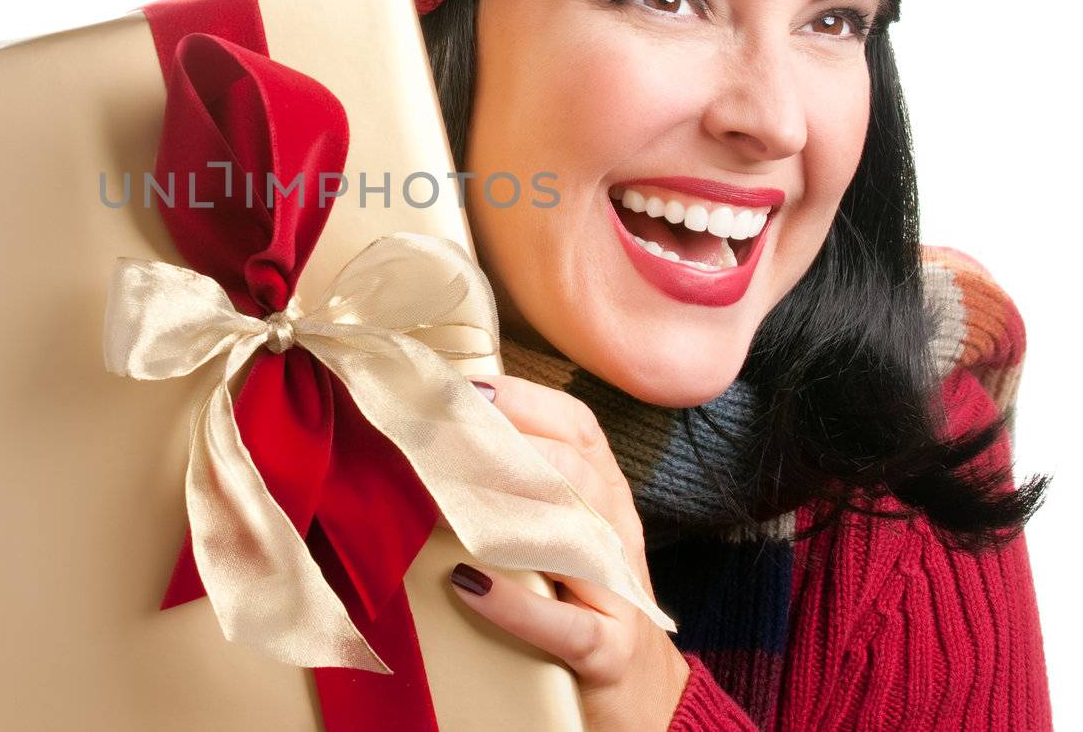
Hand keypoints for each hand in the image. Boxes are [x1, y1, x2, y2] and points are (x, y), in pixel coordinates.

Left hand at [449, 374, 690, 731]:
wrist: (644, 695)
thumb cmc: (582, 601)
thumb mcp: (563, 533)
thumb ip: (521, 487)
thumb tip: (439, 437)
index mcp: (607, 496)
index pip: (578, 428)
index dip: (524, 401)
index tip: (465, 388)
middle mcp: (617, 534)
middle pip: (572, 470)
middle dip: (504, 445)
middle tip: (437, 435)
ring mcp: (617, 592)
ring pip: (575, 532)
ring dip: (506, 507)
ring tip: (444, 492)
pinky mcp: (606, 651)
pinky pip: (564, 623)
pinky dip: (514, 603)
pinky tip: (468, 583)